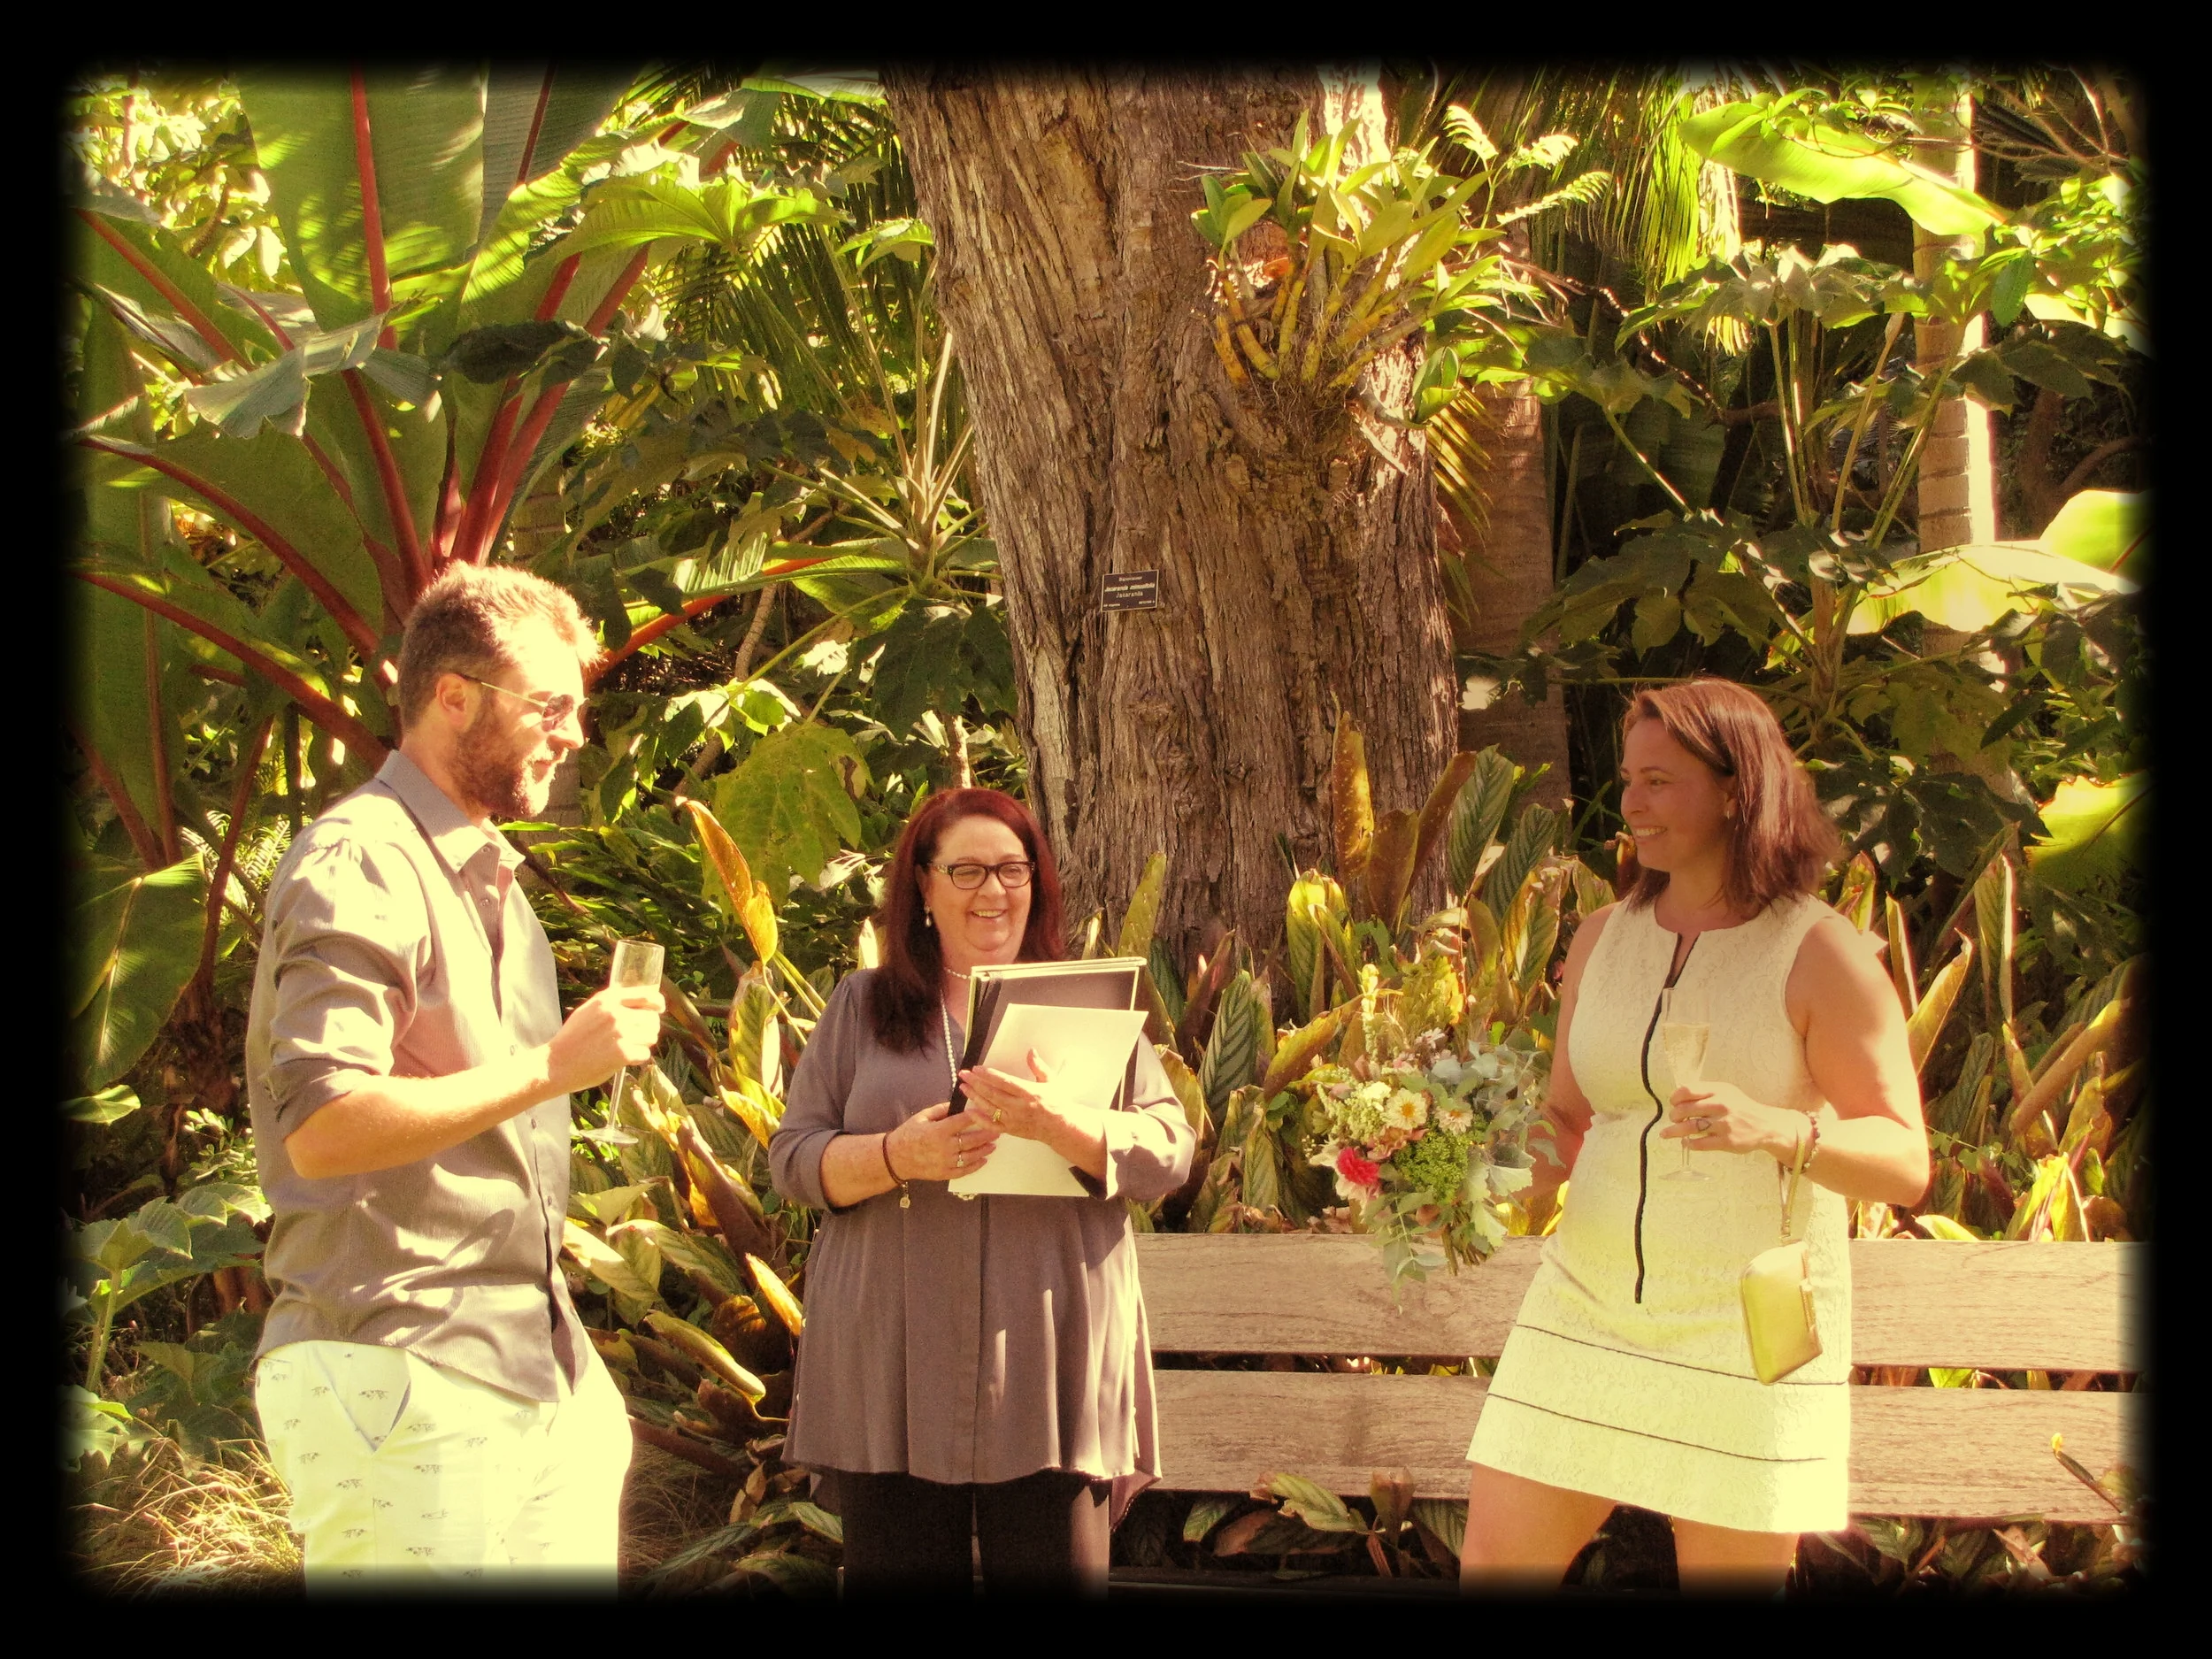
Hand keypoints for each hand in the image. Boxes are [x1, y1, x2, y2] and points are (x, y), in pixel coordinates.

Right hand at [546, 985, 664, 1092]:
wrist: (555, 1064)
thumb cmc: (572, 1038)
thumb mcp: (589, 1010)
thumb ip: (611, 1003)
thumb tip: (638, 1000)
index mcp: (608, 999)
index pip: (647, 995)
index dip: (657, 1002)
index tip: (659, 1008)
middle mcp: (616, 1013)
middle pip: (652, 1018)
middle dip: (649, 1028)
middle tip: (639, 1037)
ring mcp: (620, 1033)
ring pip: (651, 1036)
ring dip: (644, 1044)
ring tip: (629, 1048)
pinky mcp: (623, 1053)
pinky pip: (644, 1054)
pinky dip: (636, 1058)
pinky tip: (623, 1059)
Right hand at [886, 1101, 1002, 1182]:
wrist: (896, 1157)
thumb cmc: (909, 1134)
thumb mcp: (923, 1116)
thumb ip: (941, 1109)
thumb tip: (958, 1103)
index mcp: (938, 1131)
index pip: (963, 1121)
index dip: (977, 1116)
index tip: (987, 1112)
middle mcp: (944, 1147)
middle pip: (971, 1140)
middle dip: (986, 1134)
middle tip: (998, 1129)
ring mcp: (945, 1162)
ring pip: (971, 1156)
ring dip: (984, 1150)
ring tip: (993, 1144)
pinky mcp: (944, 1173)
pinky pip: (964, 1170)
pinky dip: (975, 1166)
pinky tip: (983, 1160)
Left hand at [958, 1050, 1071, 1144]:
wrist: (1061, 1126)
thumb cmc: (1057, 1102)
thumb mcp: (1051, 1080)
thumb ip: (1038, 1066)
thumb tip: (1031, 1052)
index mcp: (1029, 1092)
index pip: (1004, 1082)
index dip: (988, 1075)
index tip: (976, 1069)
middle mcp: (1019, 1107)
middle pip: (992, 1094)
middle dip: (975, 1083)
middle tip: (963, 1075)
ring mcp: (1014, 1120)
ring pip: (989, 1108)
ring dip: (974, 1097)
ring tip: (963, 1087)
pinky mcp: (1011, 1130)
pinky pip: (991, 1125)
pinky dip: (979, 1119)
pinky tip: (969, 1110)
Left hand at [1662, 1081, 1804, 1161]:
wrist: (1765, 1125)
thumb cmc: (1741, 1107)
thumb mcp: (1727, 1091)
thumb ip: (1705, 1091)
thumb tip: (1679, 1092)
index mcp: (1718, 1091)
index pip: (1686, 1091)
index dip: (1675, 1098)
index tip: (1673, 1103)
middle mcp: (1720, 1106)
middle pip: (1684, 1110)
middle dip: (1673, 1116)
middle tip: (1673, 1119)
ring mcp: (1723, 1124)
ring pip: (1689, 1128)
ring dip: (1674, 1131)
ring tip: (1666, 1134)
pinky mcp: (1726, 1141)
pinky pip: (1700, 1144)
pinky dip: (1689, 1144)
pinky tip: (1686, 1142)